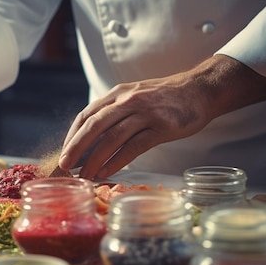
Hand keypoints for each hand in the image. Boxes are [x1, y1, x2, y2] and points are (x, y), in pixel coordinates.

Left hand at [58, 55, 265, 178]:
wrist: (200, 90)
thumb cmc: (165, 98)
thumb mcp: (135, 96)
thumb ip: (115, 111)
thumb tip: (91, 137)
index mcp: (118, 94)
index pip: (87, 114)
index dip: (72, 134)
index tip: (65, 152)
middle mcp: (128, 101)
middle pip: (94, 125)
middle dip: (76, 147)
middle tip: (65, 166)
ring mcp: (145, 113)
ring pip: (111, 138)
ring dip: (94, 159)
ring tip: (84, 175)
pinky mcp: (161, 127)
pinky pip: (133, 147)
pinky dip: (116, 161)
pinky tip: (106, 173)